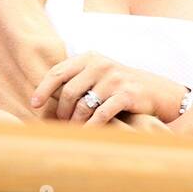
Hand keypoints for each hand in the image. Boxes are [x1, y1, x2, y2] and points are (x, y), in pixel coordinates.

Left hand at [30, 52, 186, 125]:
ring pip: (83, 106)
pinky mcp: (126, 94)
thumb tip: (42, 97)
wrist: (158, 91)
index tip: (34, 104)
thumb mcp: (99, 74)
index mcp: (91, 58)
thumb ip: (76, 78)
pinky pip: (100, 115)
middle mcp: (102, 65)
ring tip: (75, 129)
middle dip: (62, 112)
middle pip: (68, 92)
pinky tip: (87, 133)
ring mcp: (115, 79)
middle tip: (62, 123)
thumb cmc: (121, 86)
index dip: (43, 89)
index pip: (58, 71)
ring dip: (76, 122)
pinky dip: (91, 127)